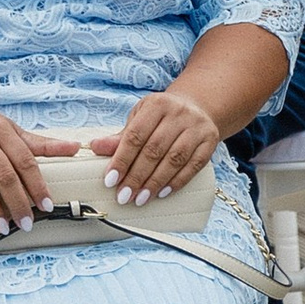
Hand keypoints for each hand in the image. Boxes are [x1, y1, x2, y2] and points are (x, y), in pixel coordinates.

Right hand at [0, 105, 67, 228]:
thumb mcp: (8, 129)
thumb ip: (39, 143)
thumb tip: (75, 147)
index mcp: (3, 131)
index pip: (25, 160)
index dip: (37, 184)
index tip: (46, 205)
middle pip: (5, 174)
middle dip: (18, 201)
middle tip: (27, 222)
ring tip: (4, 226)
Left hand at [88, 87, 221, 202]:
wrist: (197, 107)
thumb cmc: (162, 116)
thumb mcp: (139, 119)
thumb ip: (119, 137)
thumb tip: (94, 147)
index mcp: (156, 105)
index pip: (135, 135)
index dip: (122, 160)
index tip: (110, 181)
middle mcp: (178, 113)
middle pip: (154, 149)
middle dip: (137, 176)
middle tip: (124, 196)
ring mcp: (196, 127)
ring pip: (174, 159)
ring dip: (155, 182)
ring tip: (140, 199)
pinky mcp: (210, 141)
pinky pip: (193, 165)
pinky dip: (177, 181)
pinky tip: (163, 193)